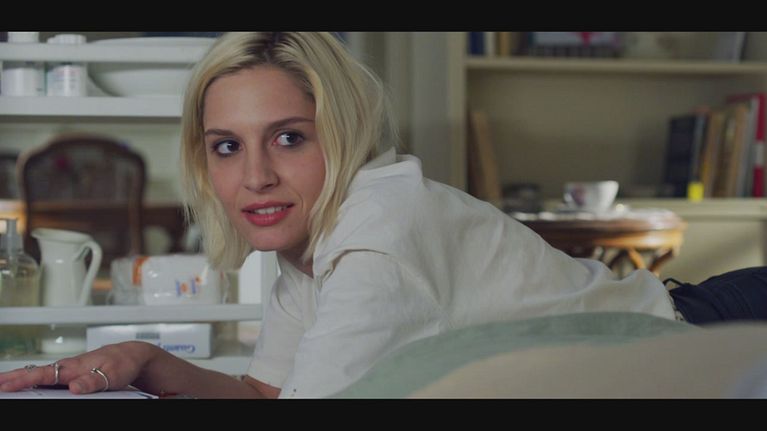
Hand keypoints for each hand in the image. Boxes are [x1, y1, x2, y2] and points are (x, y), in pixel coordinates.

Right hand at [0, 341, 155, 393]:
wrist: (132, 356)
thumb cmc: (122, 363)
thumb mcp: (110, 374)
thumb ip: (91, 380)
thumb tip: (74, 387)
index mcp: (73, 367)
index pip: (43, 375)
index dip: (23, 380)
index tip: (5, 385)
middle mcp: (68, 367)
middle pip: (35, 373)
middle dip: (13, 378)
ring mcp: (69, 371)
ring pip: (41, 375)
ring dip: (21, 379)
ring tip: (3, 384)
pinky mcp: (73, 375)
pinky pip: (50, 378)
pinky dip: (34, 380)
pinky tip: (27, 385)